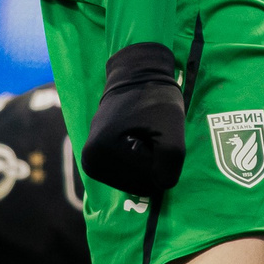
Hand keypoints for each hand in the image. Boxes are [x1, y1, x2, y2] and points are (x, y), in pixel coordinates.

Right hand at [80, 41, 184, 197]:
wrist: (136, 78)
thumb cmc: (155, 100)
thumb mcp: (172, 128)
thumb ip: (171, 161)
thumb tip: (162, 185)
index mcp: (101, 154)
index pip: (150, 180)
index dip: (162, 157)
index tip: (156, 132)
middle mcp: (90, 164)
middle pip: (141, 185)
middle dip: (154, 162)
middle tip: (151, 134)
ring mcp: (92, 165)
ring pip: (136, 183)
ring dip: (148, 162)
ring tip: (143, 136)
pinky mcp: (97, 164)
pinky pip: (130, 177)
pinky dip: (139, 163)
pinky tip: (135, 141)